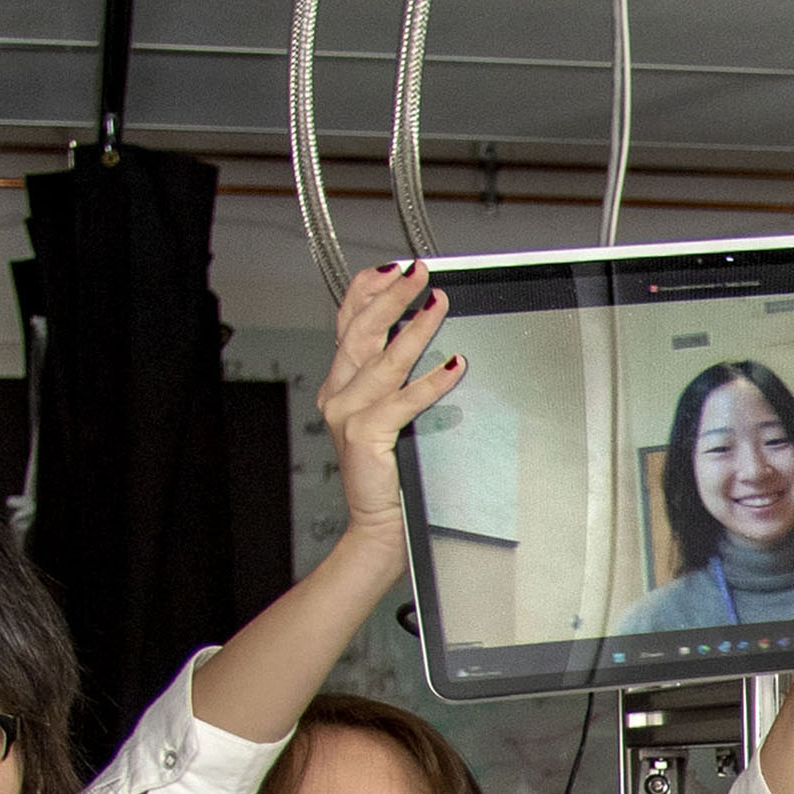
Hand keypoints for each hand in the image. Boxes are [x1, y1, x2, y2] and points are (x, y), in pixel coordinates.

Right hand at [319, 258, 462, 541]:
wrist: (380, 524)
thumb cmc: (388, 473)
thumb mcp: (385, 417)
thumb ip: (392, 381)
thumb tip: (418, 336)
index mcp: (339, 386)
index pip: (347, 324)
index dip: (368, 291)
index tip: (392, 268)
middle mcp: (338, 395)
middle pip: (363, 331)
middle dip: (393, 297)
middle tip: (420, 274)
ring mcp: (349, 415)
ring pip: (385, 359)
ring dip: (416, 328)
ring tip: (438, 304)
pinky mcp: (367, 436)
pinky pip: (405, 399)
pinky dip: (432, 380)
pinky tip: (455, 363)